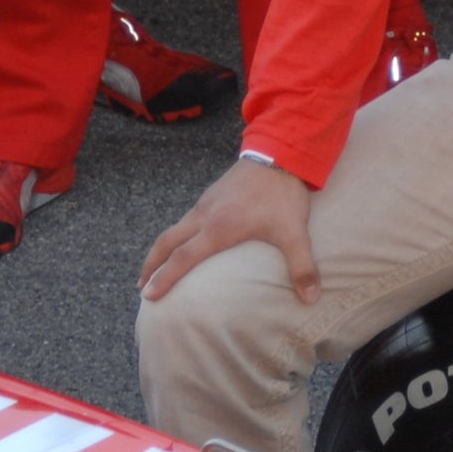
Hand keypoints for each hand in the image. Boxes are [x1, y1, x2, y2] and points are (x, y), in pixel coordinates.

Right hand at [141, 155, 318, 301]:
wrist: (280, 152)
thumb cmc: (283, 195)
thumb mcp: (294, 232)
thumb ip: (302, 267)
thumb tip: (311, 299)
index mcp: (219, 229)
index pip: (183, 258)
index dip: (165, 278)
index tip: (149, 295)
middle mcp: (205, 216)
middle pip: (167, 242)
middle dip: (152, 265)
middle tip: (141, 286)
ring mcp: (206, 203)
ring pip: (174, 229)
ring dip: (162, 249)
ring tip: (157, 267)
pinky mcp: (212, 194)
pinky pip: (185, 219)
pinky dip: (176, 235)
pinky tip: (184, 241)